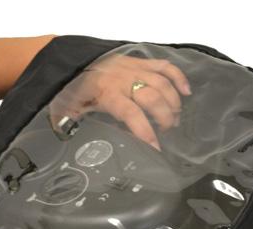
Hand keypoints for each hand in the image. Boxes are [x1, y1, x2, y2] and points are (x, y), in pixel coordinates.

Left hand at [48, 52, 190, 150]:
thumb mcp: (66, 109)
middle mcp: (124, 79)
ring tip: (174, 119)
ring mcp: (134, 68)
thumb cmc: (70, 87)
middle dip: (165, 118)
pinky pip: (164, 66)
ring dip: (173, 103)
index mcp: (107, 93)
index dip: (145, 131)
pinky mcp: (139, 61)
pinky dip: (178, 77)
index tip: (156, 148)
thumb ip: (68, 125)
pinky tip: (186, 92)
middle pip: (153, 98)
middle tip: (166, 132)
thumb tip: (68, 141)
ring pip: (162, 83)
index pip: (131, 113)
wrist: (72, 58)